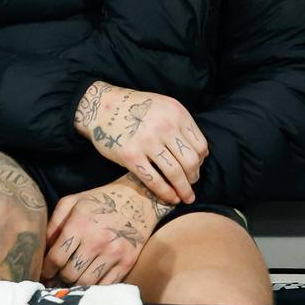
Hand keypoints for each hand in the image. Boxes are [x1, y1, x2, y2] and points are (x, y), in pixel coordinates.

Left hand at [41, 174, 171, 285]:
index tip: (45, 272)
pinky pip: (106, 285)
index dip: (47, 269)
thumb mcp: (73, 202)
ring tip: (71, 283)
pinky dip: (95, 288)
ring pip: (87, 283)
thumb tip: (45, 247)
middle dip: (60, 278)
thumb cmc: (101, 200)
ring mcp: (113, 253)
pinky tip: (89, 283)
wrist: (138, 199)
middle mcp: (96, 240)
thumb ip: (55, 222)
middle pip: (70, 274)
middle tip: (56, 280)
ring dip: (76, 286)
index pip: (57, 257)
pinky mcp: (127, 263)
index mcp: (80, 224)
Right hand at [74, 82, 208, 204]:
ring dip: (184, 190)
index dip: (201, 161)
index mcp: (176, 112)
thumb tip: (200, 154)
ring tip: (185, 197)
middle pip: (191, 161)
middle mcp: (164, 125)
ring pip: (175, 174)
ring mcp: (147, 141)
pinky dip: (166, 193)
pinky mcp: (131, 156)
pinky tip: (170, 198)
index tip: (196, 167)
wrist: (102, 107)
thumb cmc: (135, 108)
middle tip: (191, 183)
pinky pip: (154, 181)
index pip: (200, 146)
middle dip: (194, 177)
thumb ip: (180, 125)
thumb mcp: (163, 106)